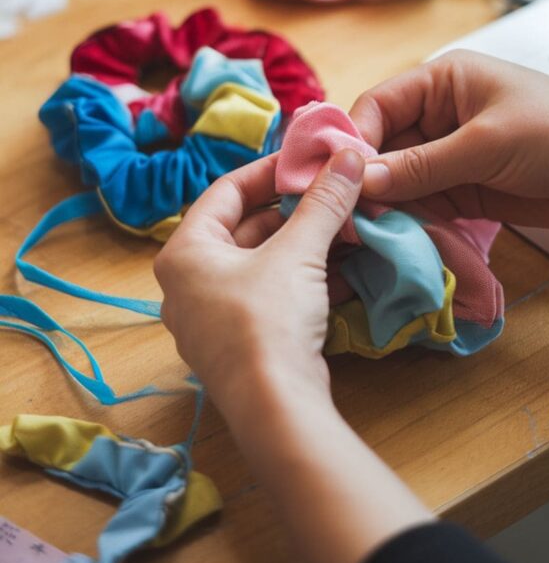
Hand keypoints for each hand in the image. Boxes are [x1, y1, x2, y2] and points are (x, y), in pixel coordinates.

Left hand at [156, 148, 431, 562]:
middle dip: (295, 210)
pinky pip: (271, 296)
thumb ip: (324, 201)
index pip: (227, 190)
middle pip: (246, 228)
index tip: (310, 160)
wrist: (275, 408)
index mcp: (185, 252)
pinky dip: (303, 278)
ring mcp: (212, 318)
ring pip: (262, 264)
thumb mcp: (299, 252)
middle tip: (335, 193)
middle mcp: (188, 283)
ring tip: (347, 227)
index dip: (271, 169)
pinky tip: (343, 267)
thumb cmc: (269, 319)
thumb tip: (350, 154)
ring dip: (305, 244)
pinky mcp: (241, 345)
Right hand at [350, 51, 548, 232]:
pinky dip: (410, 221)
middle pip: (383, 145)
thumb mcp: (487, 144)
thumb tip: (363, 180)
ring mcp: (452, 154)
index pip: (378, 105)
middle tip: (343, 215)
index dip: (353, 140)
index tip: (336, 179)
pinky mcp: (465, 189)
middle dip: (366, 179)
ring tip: (364, 233)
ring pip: (400, 180)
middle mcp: (441, 115)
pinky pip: (424, 203)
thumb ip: (423, 165)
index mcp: (443, 81)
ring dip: (386, 205)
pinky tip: (395, 239)